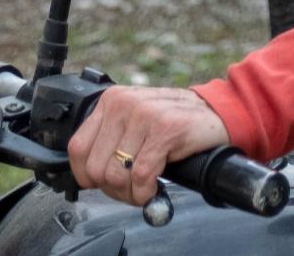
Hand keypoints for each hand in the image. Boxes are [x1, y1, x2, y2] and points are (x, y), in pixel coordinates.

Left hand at [67, 85, 229, 207]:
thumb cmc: (173, 123)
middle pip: (96, 167)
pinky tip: (154, 188)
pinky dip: (146, 193)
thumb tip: (87, 174)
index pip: (77, 148)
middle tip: (130, 189)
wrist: (216, 113)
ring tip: (143, 188)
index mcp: (110, 101)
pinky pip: (142, 177)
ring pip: (117, 175)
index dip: (86, 175)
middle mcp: (123, 104)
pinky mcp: (165, 130)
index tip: (102, 184)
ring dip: (130, 193)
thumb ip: (110, 138)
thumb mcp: (133, 121)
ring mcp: (144, 115)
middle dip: (112, 189)